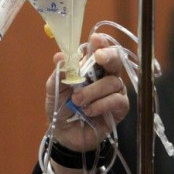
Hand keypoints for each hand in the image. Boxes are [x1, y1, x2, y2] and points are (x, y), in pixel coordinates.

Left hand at [45, 33, 128, 153]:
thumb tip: (60, 56)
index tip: (95, 40)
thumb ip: (58, 74)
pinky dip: (102, 104)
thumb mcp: (53, 89)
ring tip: (78, 100)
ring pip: (113, 82)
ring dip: (93, 90)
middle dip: (109, 55)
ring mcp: (114, 92)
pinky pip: (117, 100)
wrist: (64, 134)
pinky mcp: (119, 109)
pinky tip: (89, 111)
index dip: (101, 43)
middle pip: (116, 60)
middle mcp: (105, 76)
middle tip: (99, 57)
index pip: (100, 49)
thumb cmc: (60, 107)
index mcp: (90, 67)